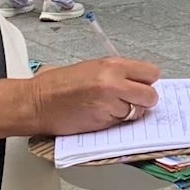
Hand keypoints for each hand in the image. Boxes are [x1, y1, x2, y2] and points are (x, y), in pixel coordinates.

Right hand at [30, 57, 160, 135]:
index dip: (147, 81)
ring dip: (129, 113)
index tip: (141, 85)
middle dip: (144, 100)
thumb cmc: (59, 85)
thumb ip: (118, 73)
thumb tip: (138, 81)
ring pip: (138, 112)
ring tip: (110, 108)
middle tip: (132, 100)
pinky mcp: (103, 122)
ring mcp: (109, 103)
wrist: (38, 103)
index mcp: (112, 65)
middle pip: (151, 95)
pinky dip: (116, 122)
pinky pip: (122, 123)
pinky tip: (102, 115)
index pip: (151, 73)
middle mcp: (114, 82)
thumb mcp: (92, 67)